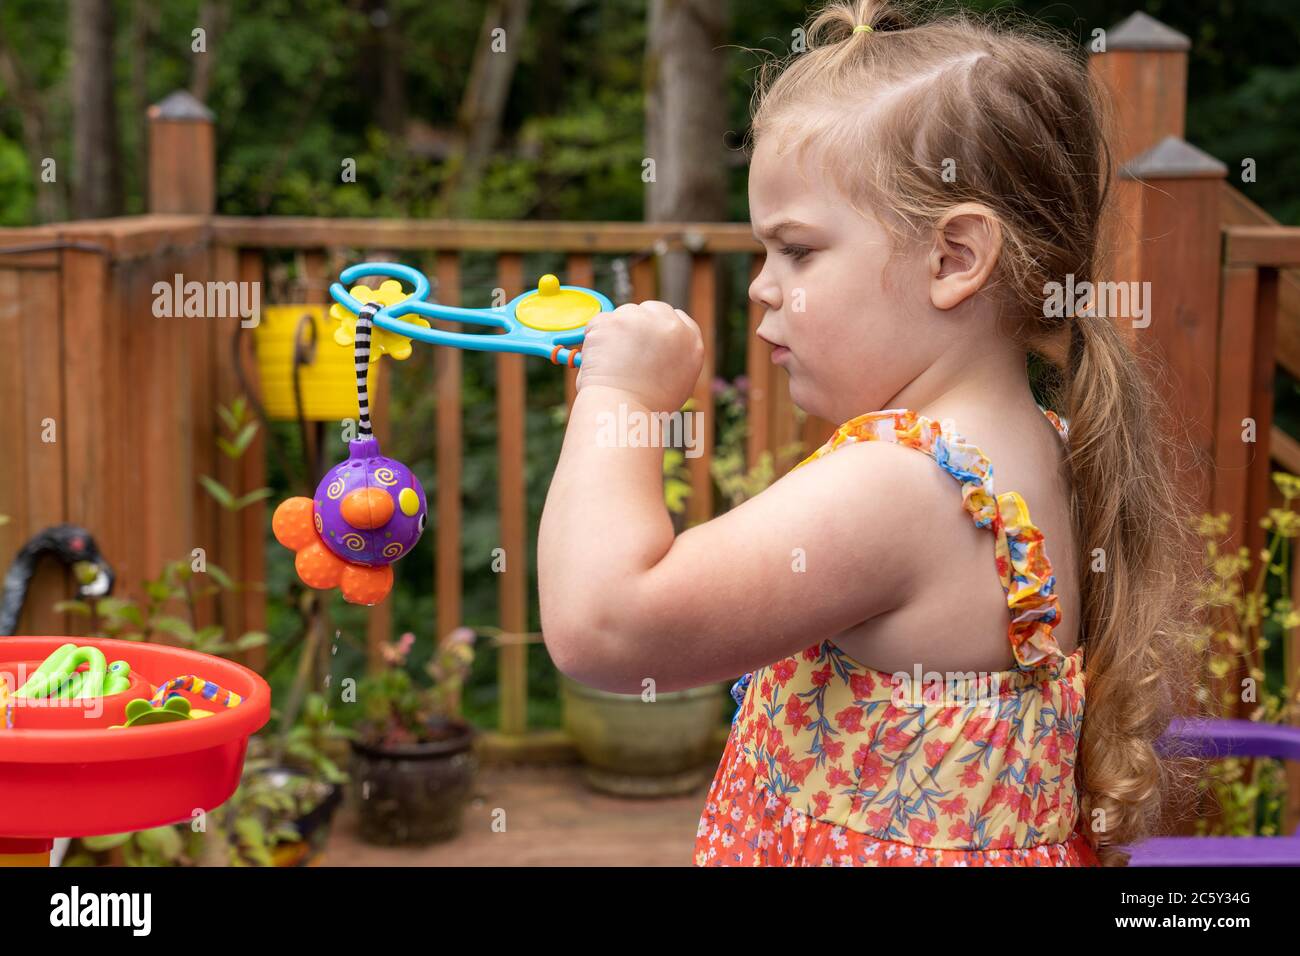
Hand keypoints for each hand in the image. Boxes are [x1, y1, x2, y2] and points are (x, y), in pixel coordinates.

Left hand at [575, 300, 703, 413]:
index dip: (659, 326)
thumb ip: (673, 357)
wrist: (624, 412)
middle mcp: (670, 326)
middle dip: (637, 325)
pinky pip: (599, 322)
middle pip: (651, 309)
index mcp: (691, 342)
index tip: (646, 338)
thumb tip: (656, 346)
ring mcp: (641, 320)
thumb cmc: (646, 409)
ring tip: (612, 363)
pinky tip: (599, 360)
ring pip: (624, 314)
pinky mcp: (613, 320)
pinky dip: (594, 338)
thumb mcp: (678, 382)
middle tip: (624, 350)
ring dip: (615, 331)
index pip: (677, 317)